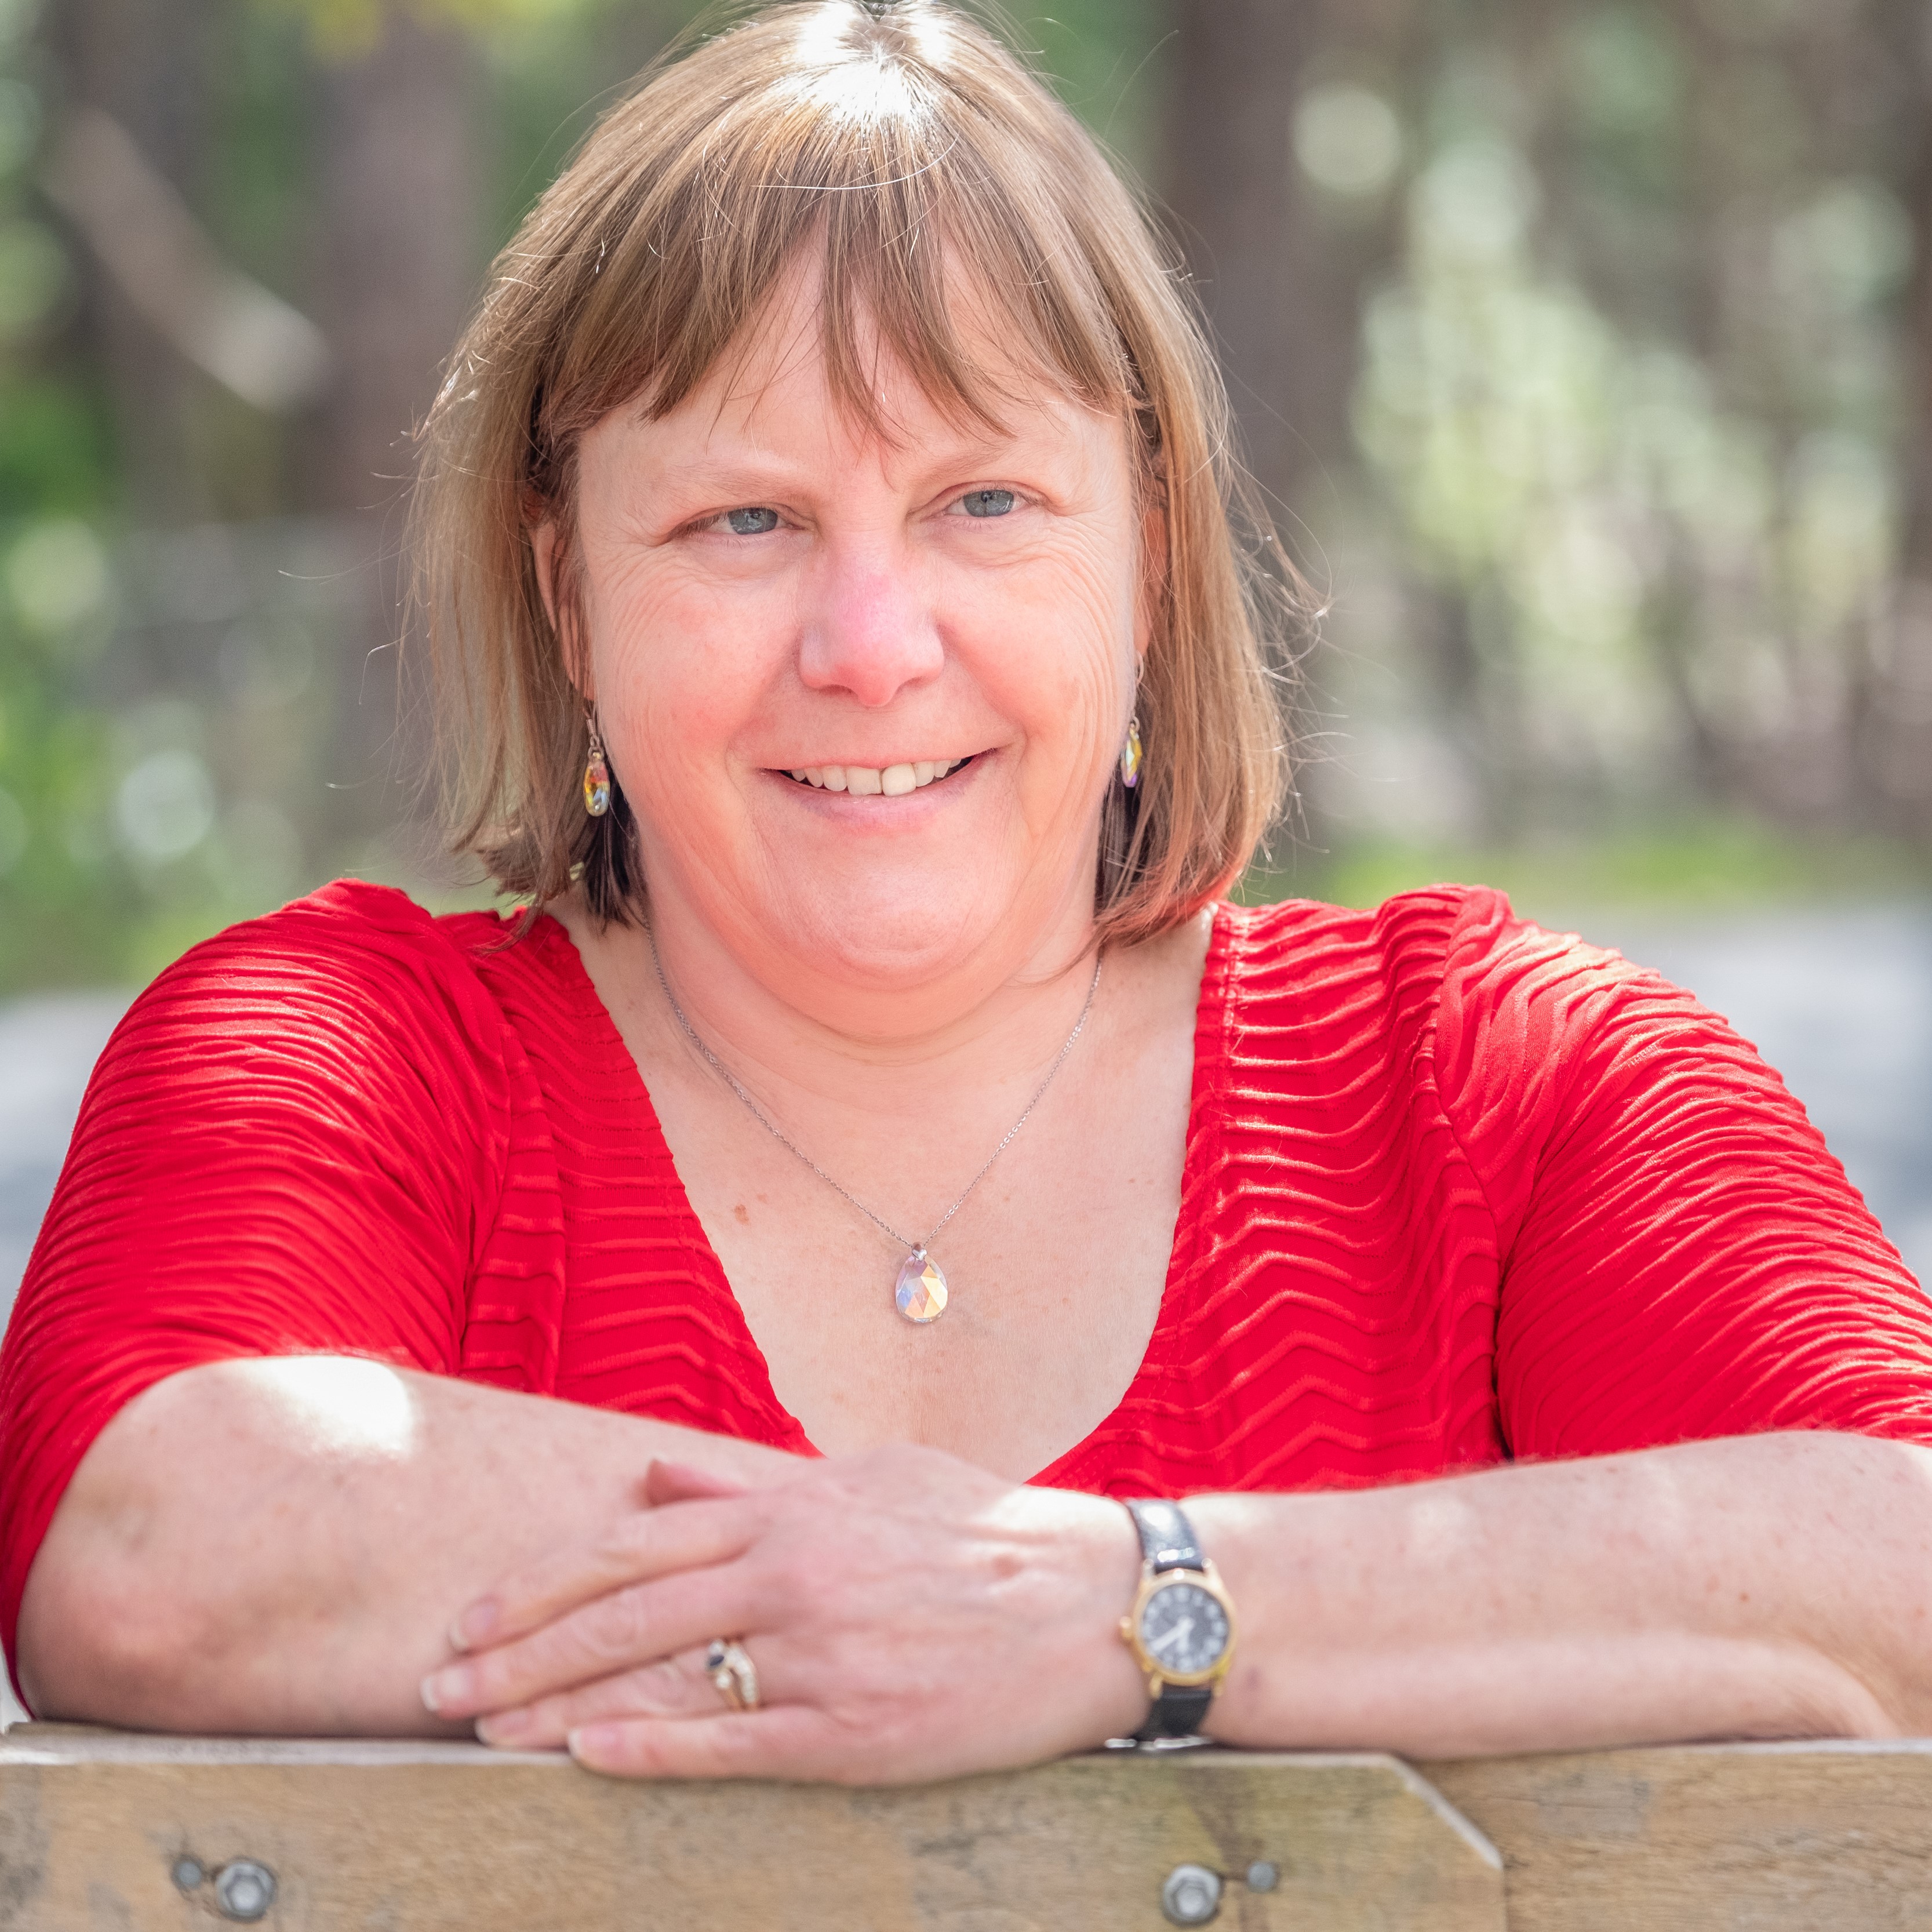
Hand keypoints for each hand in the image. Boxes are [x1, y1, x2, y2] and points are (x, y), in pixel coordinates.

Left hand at [419, 1445, 1148, 1781]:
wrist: (1090, 1598)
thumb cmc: (980, 1530)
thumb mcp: (868, 1475)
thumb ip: (752, 1476)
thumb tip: (652, 1471)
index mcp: (791, 1510)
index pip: (633, 1543)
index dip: (542, 1580)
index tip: (476, 1610)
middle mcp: (791, 1572)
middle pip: (625, 1611)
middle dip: (520, 1647)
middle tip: (440, 1681)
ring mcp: (821, 1654)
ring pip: (663, 1677)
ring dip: (560, 1705)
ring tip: (482, 1730)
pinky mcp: (857, 1729)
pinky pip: (733, 1743)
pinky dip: (651, 1749)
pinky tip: (585, 1758)